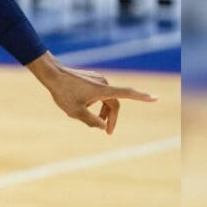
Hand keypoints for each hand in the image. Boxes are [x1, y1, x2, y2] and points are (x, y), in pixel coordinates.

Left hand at [27, 52, 156, 134]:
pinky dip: (96, 103)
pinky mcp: (91, 78)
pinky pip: (98, 93)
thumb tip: (102, 126)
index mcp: (103, 90)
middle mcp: (103, 83)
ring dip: (102, 111)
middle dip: (111, 118)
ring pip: (105, 99)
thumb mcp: (76, 112)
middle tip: (106, 132)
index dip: (142, 97)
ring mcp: (97, 79)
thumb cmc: (63, 93)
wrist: (52, 74)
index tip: (155, 98)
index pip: (127, 94)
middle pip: (114, 103)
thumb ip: (91, 121)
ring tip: (91, 121)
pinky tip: (82, 107)